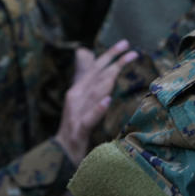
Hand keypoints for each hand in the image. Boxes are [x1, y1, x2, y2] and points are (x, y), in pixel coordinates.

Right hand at [54, 40, 137, 163]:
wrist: (61, 152)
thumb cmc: (76, 124)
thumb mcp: (83, 100)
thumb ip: (91, 81)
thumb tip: (92, 58)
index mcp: (78, 89)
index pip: (95, 68)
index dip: (109, 54)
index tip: (126, 43)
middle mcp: (76, 97)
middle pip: (96, 77)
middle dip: (114, 62)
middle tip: (133, 52)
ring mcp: (76, 113)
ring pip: (93, 94)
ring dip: (107, 81)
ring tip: (120, 69)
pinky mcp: (79, 129)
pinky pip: (89, 118)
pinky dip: (98, 108)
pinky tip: (107, 101)